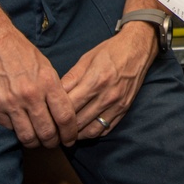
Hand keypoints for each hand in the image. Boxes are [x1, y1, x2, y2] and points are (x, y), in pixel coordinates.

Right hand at [0, 13, 77, 149]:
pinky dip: (17, 131)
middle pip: (47, 132)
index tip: (71, 138)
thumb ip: (54, 89)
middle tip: (55, 143)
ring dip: (35, 142)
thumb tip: (61, 111)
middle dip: (54, 142)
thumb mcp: (45, 66)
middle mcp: (31, 95)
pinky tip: (21, 128)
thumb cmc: (21, 51)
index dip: (70, 132)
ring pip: (27, 136)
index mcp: (48, 83)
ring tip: (38, 141)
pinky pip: (10, 128)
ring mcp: (11, 103)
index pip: (65, 117)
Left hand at [61, 20, 158, 139]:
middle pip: (78, 121)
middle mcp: (106, 96)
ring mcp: (117, 105)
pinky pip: (106, 129)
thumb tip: (54, 94)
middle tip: (51, 129)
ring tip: (65, 133)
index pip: (68, 106)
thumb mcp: (86, 59)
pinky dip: (92, 133)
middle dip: (62, 128)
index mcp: (95, 81)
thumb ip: (70, 78)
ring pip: (91, 130)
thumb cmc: (110, 50)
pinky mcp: (124, 109)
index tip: (45, 116)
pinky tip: (82, 130)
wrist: (138, 48)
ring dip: (76, 135)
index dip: (54, 114)